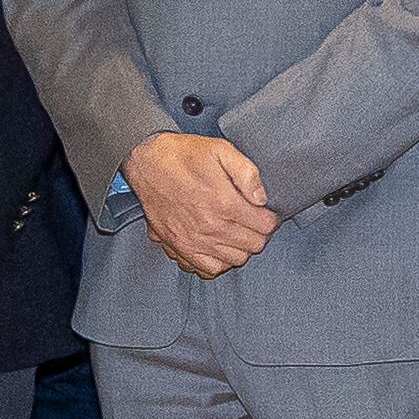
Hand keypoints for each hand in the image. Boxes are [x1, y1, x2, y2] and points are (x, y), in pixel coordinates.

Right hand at [129, 131, 278, 276]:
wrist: (147, 163)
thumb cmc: (183, 155)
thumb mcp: (221, 150)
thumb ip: (247, 172)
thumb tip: (261, 198)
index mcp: (223, 202)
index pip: (265, 226)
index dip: (271, 219)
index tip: (267, 214)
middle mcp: (210, 226)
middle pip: (253, 245)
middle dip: (260, 233)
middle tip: (256, 223)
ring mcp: (194, 240)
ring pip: (236, 259)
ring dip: (243, 248)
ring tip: (240, 233)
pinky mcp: (180, 246)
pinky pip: (210, 269)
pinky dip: (220, 261)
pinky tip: (221, 247)